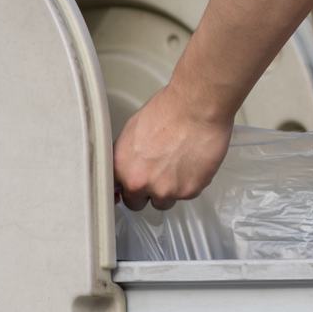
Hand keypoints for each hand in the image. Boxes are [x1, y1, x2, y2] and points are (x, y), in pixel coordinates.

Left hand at [113, 85, 233, 210]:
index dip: (126, 188)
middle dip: (146, 192)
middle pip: (137, 203)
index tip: (131, 188)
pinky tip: (192, 162)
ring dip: (169, 189)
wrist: (196, 108)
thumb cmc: (168, 111)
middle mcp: (139, 182)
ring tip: (178, 165)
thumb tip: (127, 166)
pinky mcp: (188, 191)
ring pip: (164, 201)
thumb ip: (127, 157)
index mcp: (122, 167)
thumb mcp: (133, 130)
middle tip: (158, 174)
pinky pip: (186, 195)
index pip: (116, 192)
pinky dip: (190, 182)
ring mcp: (165, 190)